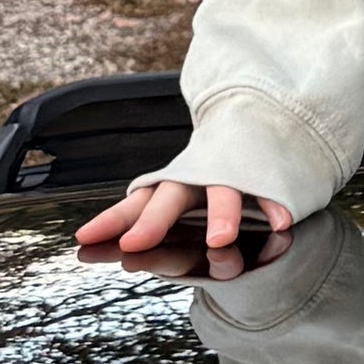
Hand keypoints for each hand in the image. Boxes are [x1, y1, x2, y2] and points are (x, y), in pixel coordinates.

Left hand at [72, 172, 286, 267]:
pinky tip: (280, 223)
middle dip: (154, 220)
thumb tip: (84, 245)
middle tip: (135, 244)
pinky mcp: (264, 172)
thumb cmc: (207, 171)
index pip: (135, 203)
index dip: (112, 221)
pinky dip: (273, 203)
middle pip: (172, 195)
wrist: (255, 118)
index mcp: (171, 184)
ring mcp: (231, 173)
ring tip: (220, 240)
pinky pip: (270, 189)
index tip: (83, 239)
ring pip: (223, 190)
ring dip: (221, 213)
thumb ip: (140, 220)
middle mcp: (196, 177)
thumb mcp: (173, 193)